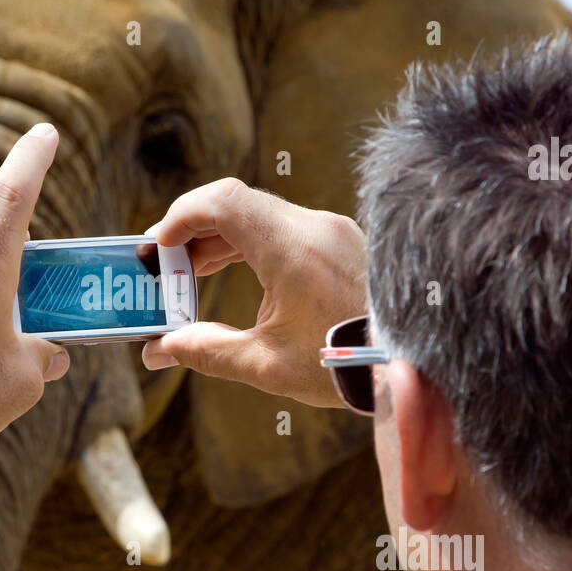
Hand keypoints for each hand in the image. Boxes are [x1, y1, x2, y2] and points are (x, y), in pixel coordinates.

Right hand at [141, 177, 365, 408]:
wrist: (414, 368)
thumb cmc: (345, 367)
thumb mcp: (268, 365)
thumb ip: (206, 350)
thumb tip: (158, 351)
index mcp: (293, 249)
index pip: (222, 202)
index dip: (179, 217)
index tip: (156, 249)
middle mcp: (315, 227)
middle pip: (236, 205)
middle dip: (192, 232)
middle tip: (164, 267)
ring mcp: (332, 231)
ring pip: (259, 215)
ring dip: (220, 240)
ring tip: (191, 276)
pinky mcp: (342, 242)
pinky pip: (285, 228)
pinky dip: (251, 244)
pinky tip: (235, 276)